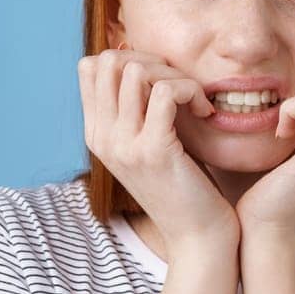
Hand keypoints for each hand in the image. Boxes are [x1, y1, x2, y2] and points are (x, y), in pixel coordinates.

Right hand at [78, 49, 237, 249]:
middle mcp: (102, 137)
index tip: (163, 79)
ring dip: (175, 75)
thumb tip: (139, 62)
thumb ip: (137, 110)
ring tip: (194, 100)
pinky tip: (205, 112)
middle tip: (181, 86)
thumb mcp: (149, 144)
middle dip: (153, 60)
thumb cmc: (183, 185)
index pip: (90, 66)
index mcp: (96, 133)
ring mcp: (124, 145)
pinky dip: (191, 91)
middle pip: (108, 61)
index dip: (130, 57)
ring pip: (135, 71)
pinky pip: (166, 92)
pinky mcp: (154, 151)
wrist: (196, 235)